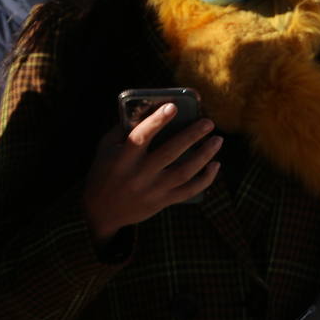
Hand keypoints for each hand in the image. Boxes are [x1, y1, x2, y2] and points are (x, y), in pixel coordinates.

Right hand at [82, 103, 222, 245]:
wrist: (101, 212)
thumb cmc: (104, 171)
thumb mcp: (105, 149)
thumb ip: (124, 129)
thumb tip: (149, 107)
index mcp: (122, 158)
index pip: (141, 137)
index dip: (157, 121)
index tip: (173, 106)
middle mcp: (138, 175)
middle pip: (170, 152)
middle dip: (192, 135)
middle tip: (208, 122)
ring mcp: (152, 190)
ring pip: (184, 172)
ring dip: (204, 155)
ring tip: (218, 140)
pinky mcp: (162, 202)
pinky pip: (189, 191)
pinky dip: (205, 179)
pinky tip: (215, 165)